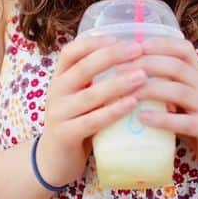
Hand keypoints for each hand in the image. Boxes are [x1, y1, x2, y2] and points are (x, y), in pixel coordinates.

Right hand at [36, 35, 147, 186]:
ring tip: (142, 76)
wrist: (55, 160)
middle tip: (138, 50)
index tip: (118, 38)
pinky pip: (92, 120)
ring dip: (118, 84)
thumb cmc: (78, 121)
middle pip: (83, 68)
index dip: (93, 43)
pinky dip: (113, 111)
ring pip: (90, 95)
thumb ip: (98, 79)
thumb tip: (136, 58)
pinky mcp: (65, 135)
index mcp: (60, 77)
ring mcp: (58, 114)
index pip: (71, 52)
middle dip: (112, 56)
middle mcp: (56, 91)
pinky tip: (132, 104)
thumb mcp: (82, 96)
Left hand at [128, 37, 197, 174]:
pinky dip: (162, 119)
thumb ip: (163, 82)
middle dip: (146, 64)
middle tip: (119, 68)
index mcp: (197, 73)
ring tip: (128, 93)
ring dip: (151, 90)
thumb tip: (125, 71)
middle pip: (176, 66)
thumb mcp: (182, 95)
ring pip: (179, 91)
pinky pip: (184, 122)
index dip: (160, 44)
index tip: (136, 44)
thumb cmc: (196, 117)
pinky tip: (142, 118)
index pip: (183, 49)